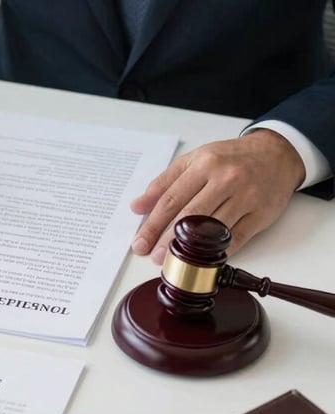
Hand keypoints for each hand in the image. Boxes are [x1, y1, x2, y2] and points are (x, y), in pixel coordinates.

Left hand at [130, 129, 304, 262]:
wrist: (277, 154)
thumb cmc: (230, 158)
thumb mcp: (194, 160)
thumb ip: (164, 183)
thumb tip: (138, 206)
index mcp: (204, 165)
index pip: (171, 199)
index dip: (152, 224)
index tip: (140, 241)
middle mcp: (225, 180)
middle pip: (189, 216)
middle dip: (166, 240)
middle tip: (152, 255)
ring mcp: (245, 198)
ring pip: (211, 230)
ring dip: (189, 249)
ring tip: (172, 260)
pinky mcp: (260, 215)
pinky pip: (235, 239)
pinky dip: (217, 252)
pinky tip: (201, 260)